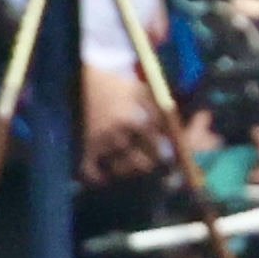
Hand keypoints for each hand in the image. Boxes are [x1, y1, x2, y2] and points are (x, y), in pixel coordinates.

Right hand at [81, 63, 162, 182]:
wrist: (87, 80)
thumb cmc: (119, 85)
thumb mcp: (142, 92)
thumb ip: (158, 111)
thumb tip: (172, 131)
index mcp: (131, 119)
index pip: (155, 143)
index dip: (165, 150)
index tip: (170, 155)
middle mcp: (116, 134)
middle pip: (140, 161)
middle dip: (151, 164)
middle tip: (154, 163)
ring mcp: (99, 142)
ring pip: (120, 168)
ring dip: (130, 170)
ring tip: (135, 167)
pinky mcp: (86, 145)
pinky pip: (90, 170)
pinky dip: (98, 177)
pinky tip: (105, 177)